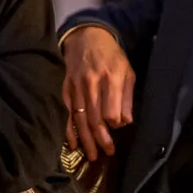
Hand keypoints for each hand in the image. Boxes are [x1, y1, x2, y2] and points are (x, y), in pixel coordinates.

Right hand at [61, 26, 135, 160]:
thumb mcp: (127, 71)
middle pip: (94, 118)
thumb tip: (125, 122)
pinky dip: (69, 129)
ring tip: (91, 155)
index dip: (113, 124)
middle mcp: (92, 83)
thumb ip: (126, 97)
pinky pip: (67, 112)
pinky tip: (73, 143)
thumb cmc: (112, 56)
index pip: (110, 110)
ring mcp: (76, 86)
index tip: (116, 131)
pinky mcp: (66, 87)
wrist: (87, 36)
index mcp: (110, 78)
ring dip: (86, 139)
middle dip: (100, 139)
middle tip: (106, 154)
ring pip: (80, 118)